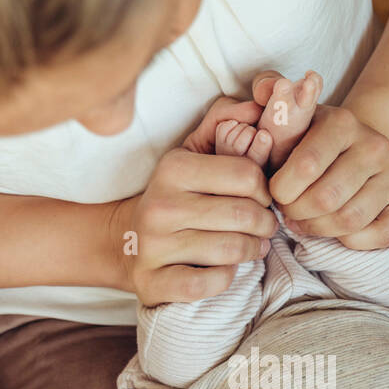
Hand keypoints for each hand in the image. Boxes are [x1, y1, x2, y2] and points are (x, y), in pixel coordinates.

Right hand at [112, 96, 277, 306]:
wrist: (123, 242)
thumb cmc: (175, 195)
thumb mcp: (194, 153)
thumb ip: (226, 122)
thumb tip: (257, 104)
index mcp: (173, 168)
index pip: (246, 175)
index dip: (264, 190)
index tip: (261, 199)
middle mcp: (159, 205)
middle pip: (243, 215)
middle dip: (265, 224)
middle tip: (265, 227)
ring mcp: (153, 247)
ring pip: (231, 251)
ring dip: (252, 251)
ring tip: (252, 246)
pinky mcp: (153, 282)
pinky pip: (210, 283)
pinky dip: (226, 278)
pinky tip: (224, 269)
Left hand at [254, 72, 388, 249]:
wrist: (358, 146)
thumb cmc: (312, 141)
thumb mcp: (290, 123)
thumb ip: (274, 106)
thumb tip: (266, 88)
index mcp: (342, 122)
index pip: (305, 167)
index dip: (281, 191)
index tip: (275, 193)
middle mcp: (375, 145)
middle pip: (326, 199)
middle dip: (297, 213)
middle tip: (289, 211)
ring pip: (350, 220)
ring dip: (319, 230)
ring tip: (307, 222)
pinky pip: (382, 234)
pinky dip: (352, 241)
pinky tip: (336, 231)